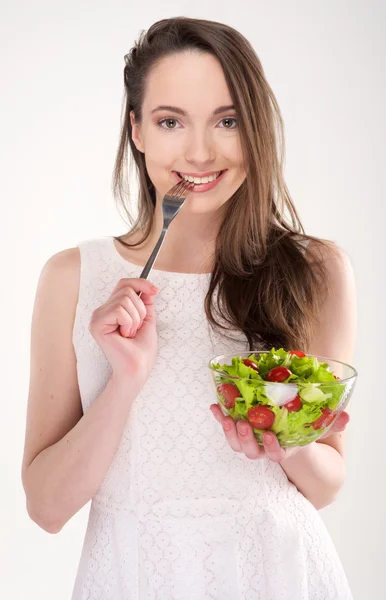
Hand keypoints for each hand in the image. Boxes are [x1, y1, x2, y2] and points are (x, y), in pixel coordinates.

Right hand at [89, 278, 158, 382]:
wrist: (138, 367)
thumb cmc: (142, 349)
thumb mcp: (147, 319)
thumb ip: (145, 302)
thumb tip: (147, 287)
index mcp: (111, 309)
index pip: (123, 284)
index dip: (140, 283)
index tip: (155, 291)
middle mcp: (101, 312)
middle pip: (125, 289)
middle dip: (140, 309)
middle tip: (136, 328)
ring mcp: (97, 318)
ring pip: (124, 299)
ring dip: (135, 318)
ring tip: (130, 333)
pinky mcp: (96, 325)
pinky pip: (119, 310)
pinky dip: (129, 323)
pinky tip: (124, 336)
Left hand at [209, 404, 349, 461]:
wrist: (287, 433)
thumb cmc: (301, 431)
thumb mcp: (317, 428)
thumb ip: (331, 424)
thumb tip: (347, 417)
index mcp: (281, 450)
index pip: (275, 455)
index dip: (272, 448)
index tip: (271, 435)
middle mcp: (263, 449)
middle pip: (251, 452)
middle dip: (246, 439)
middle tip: (244, 424)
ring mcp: (249, 442)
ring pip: (236, 443)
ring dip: (228, 430)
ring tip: (226, 416)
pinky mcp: (238, 430)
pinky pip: (226, 427)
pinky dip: (219, 417)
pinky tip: (214, 406)